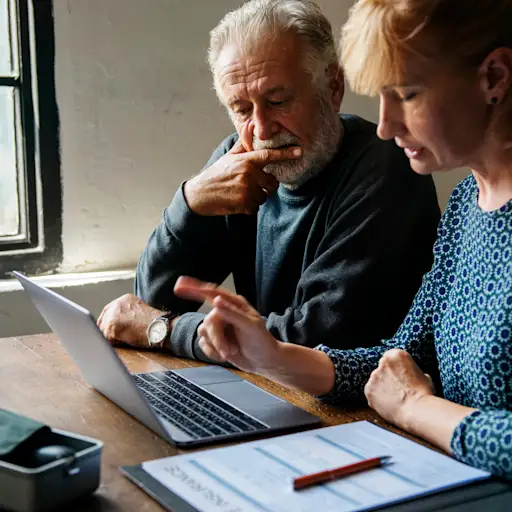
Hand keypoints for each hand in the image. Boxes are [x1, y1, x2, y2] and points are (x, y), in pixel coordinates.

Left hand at [97, 294, 163, 347]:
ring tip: (125, 338)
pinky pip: (106, 338)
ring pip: (103, 330)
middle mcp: (117, 304)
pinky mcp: (112, 325)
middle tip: (114, 338)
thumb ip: (127, 314)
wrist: (160, 328)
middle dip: (106, 331)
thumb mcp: (140, 312)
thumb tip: (117, 325)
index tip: (107, 330)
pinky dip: (114, 342)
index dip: (107, 322)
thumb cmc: (155, 324)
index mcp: (124, 299)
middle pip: (102, 320)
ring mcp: (113, 314)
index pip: (108, 311)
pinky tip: (126, 340)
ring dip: (111, 337)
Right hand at [174, 276, 280, 372]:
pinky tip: (225, 356)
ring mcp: (219, 327)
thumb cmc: (261, 341)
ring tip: (232, 352)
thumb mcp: (250, 326)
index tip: (179, 284)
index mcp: (234, 304)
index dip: (195, 287)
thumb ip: (232, 313)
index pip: (212, 293)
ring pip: (203, 332)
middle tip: (230, 351)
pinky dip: (213, 352)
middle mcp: (224, 312)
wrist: (264, 361)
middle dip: (217, 338)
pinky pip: (202, 343)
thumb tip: (216, 301)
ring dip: (216, 346)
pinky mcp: (214, 340)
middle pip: (208, 320)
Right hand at [184, 140, 301, 215]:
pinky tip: (237, 202)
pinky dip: (248, 208)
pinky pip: (256, 208)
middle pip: (271, 184)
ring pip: (264, 197)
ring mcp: (246, 189)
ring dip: (255, 198)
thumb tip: (250, 124)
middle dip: (265, 187)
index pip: (269, 156)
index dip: (285, 154)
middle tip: (250, 186)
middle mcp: (248, 174)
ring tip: (239, 193)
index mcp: (246, 161)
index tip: (300, 151)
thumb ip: (243, 143)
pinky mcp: (244, 204)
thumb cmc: (217, 174)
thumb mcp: (229, 157)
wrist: (200, 194)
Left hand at [364, 349, 435, 429]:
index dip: (396, 368)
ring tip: (394, 398)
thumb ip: (413, 372)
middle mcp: (383, 362)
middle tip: (397, 389)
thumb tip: (412, 375)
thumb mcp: (424, 376)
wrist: (416, 410)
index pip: (391, 357)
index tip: (400, 376)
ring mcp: (374, 376)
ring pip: (376, 381)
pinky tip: (388, 403)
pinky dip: (377, 398)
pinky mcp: (368, 389)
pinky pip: (371, 392)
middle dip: (388, 377)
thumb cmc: (423, 394)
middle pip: (382, 368)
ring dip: (382, 387)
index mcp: (397, 355)